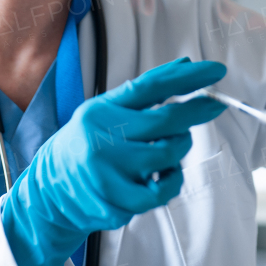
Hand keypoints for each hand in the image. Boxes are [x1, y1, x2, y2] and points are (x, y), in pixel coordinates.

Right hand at [1, 57, 227, 265]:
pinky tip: (161, 179)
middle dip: (196, 111)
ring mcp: (107, 171)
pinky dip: (170, 183)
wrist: (48, 190)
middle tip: (214, 105)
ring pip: (168, 156)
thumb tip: (186, 64)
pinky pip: (161, 192)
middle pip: (164, 121)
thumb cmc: (89, 143)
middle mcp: (101, 137)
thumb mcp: (107, 110)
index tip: (217, 70)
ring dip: (179, 151)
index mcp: (102, 110)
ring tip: (169, 152)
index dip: (187, 79)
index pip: (150, 87)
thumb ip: (145, 92)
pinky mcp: (114, 200)